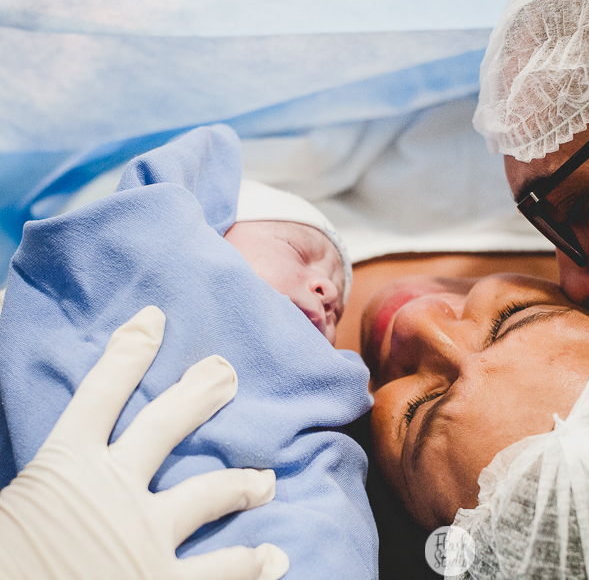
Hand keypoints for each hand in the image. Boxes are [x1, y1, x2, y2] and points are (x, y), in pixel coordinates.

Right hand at [0, 306, 288, 579]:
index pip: (100, 394)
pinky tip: (275, 559)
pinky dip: (251, 564)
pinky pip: (221, 569)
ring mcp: (146, 534)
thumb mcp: (12, 506)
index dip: (128, 353)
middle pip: (166, 426)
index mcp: (66, 466)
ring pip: (209, 494)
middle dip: (199, 396)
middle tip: (227, 375)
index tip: (153, 319)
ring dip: (242, 485)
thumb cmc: (3, 560)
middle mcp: (115, 489)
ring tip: (267, 482)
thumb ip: (48, 480)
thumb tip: (52, 452)